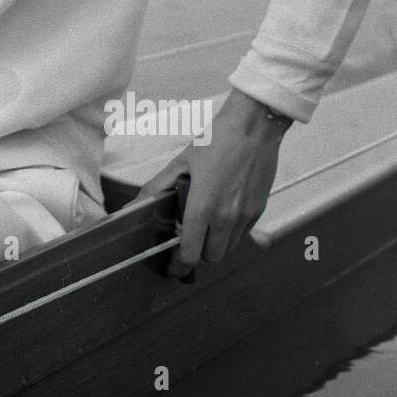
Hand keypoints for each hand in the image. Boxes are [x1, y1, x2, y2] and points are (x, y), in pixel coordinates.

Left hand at [134, 88, 292, 278]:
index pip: (191, 253)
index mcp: (204, 206)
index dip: (179, 266)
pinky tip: (222, 211)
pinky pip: (242, 233)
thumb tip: (137, 205)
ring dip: (215, 243)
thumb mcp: (180, 163)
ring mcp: (246, 216)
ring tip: (204, 223)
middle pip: (211, 257)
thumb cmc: (217, 140)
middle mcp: (227, 217)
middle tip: (187, 240)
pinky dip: (230, 231)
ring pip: (229, 248)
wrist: (254, 127)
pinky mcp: (259, 209)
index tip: (173, 269)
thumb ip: (157, 188)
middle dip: (197, 253)